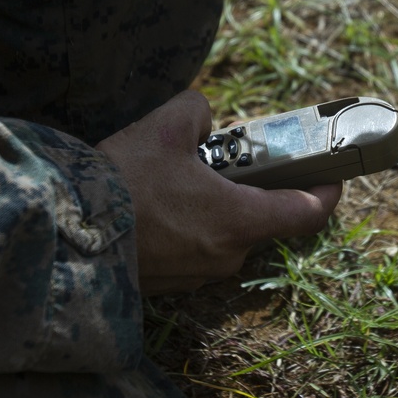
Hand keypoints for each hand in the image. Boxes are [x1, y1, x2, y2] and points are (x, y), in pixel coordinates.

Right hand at [96, 91, 341, 295]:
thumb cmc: (122, 181)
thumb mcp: (163, 126)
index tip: (330, 174)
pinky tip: (151, 206)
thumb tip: (204, 118)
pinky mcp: (167, 286)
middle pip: (258, 221)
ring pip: (222, 236)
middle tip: (220, 161)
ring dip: (212, 210)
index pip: (307, 213)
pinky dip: (185, 228)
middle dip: (248, 190)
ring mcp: (195, 276)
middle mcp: (225, 255)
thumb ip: (199, 111)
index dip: (326, 190)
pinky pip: (191, 251)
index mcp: (238, 219)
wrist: (67, 232)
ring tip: (173, 181)